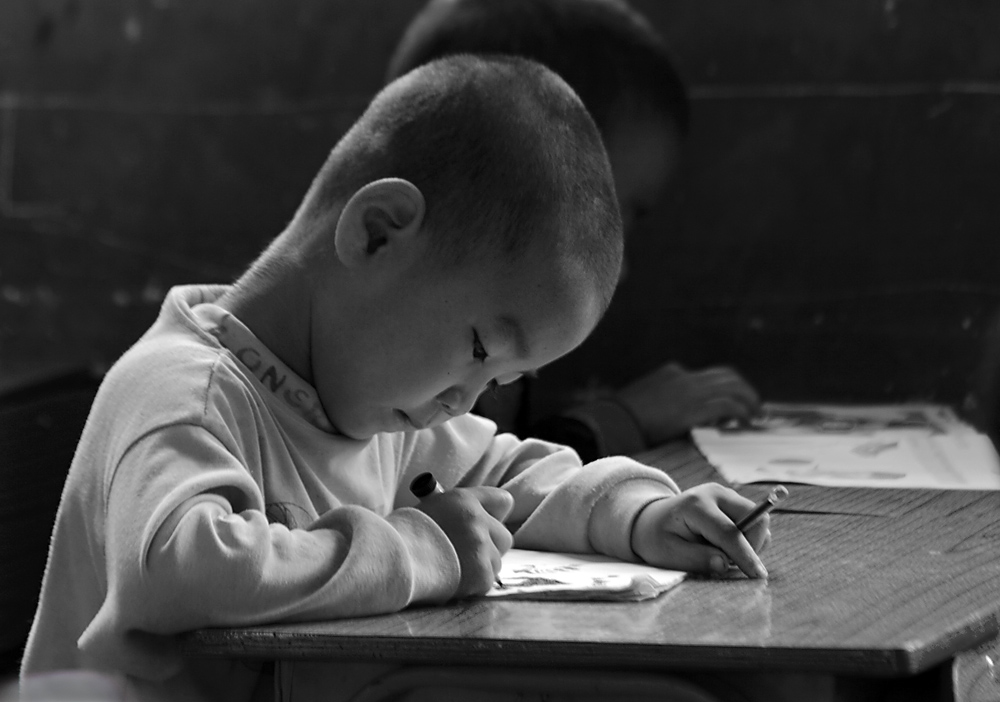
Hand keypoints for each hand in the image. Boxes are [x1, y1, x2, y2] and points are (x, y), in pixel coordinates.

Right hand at [415, 486, 513, 597]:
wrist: (393, 559)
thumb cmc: (405, 533)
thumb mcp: (432, 508)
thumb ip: (457, 512)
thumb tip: (471, 520)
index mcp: (465, 500)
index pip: (504, 501)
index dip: (496, 515)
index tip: (488, 523)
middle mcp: (477, 521)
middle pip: (505, 537)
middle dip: (492, 547)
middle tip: (470, 553)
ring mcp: (481, 548)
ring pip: (496, 562)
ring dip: (481, 567)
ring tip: (455, 569)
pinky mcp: (481, 574)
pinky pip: (486, 581)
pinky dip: (473, 585)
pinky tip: (454, 581)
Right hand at [616, 362, 759, 443]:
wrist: (613, 421)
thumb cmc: (621, 418)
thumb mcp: (642, 402)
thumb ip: (661, 402)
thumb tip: (673, 418)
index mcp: (672, 374)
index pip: (706, 376)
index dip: (724, 388)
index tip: (732, 400)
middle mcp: (685, 377)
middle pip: (726, 376)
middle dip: (743, 389)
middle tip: (753, 405)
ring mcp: (691, 390)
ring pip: (733, 387)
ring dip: (748, 400)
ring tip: (755, 414)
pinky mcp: (695, 406)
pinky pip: (729, 405)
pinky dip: (742, 412)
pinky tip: (746, 422)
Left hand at [630, 483, 770, 578]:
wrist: (652, 519)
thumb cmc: (657, 538)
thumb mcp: (668, 554)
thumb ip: (696, 559)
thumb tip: (724, 564)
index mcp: (696, 506)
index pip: (729, 533)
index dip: (745, 556)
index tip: (757, 576)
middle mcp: (715, 494)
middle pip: (756, 519)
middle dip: (752, 546)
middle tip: (729, 563)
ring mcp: (726, 494)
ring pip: (759, 520)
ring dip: (751, 543)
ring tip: (723, 552)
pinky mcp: (732, 500)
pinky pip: (754, 521)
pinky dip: (748, 537)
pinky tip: (726, 544)